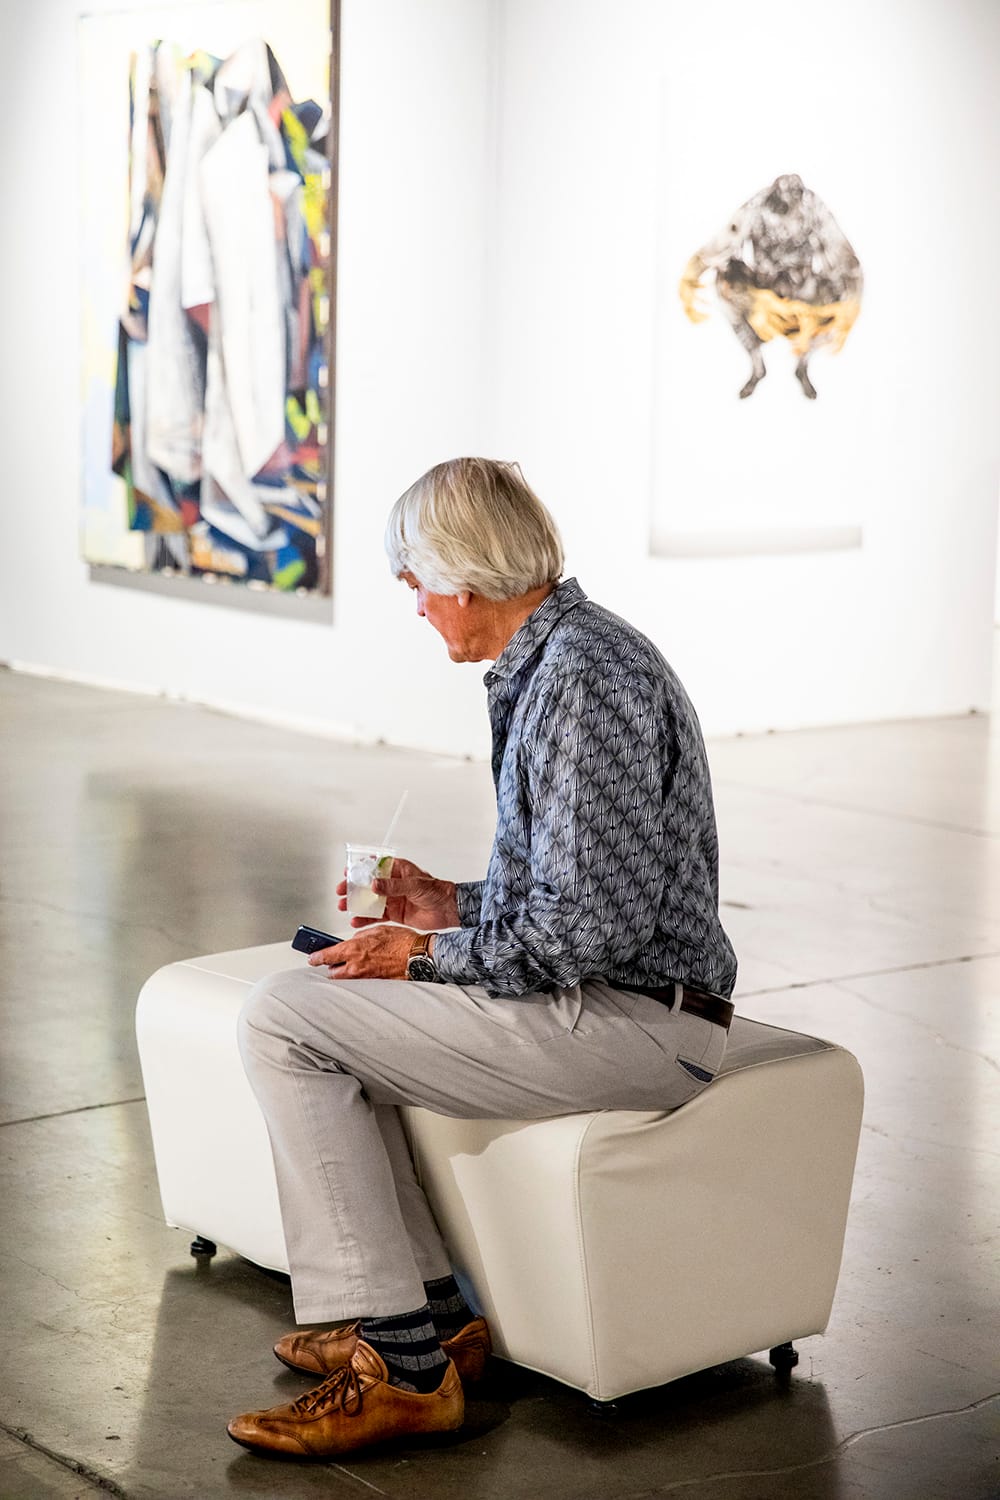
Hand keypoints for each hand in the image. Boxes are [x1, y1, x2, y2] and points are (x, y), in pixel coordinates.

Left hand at [308, 924, 417, 979]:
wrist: (418, 957)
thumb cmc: (402, 942)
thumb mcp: (377, 930)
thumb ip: (361, 936)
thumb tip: (355, 941)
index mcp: (353, 949)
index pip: (326, 956)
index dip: (316, 957)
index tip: (312, 957)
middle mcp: (356, 966)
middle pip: (333, 972)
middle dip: (331, 967)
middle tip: (333, 961)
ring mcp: (365, 977)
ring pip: (346, 979)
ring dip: (344, 973)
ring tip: (349, 966)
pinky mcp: (374, 984)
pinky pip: (360, 982)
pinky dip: (358, 977)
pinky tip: (365, 970)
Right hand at [337, 857, 458, 930]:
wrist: (448, 910)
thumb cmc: (437, 891)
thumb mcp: (414, 884)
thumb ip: (393, 886)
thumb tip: (374, 885)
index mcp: (398, 870)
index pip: (375, 866)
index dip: (360, 869)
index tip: (347, 872)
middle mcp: (393, 885)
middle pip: (368, 885)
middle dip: (353, 888)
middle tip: (341, 891)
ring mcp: (393, 899)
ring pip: (370, 901)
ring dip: (356, 904)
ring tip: (344, 906)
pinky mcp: (395, 914)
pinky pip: (376, 916)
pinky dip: (365, 919)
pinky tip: (356, 921)